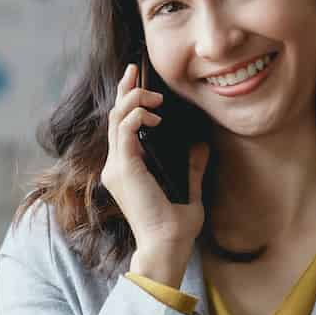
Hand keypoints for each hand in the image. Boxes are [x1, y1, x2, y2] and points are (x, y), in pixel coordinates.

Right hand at [101, 63, 209, 254]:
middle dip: (125, 91)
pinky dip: (137, 115)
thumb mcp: (188, 189)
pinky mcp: (123, 168)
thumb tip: (200, 145)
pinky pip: (124, 129)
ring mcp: (116, 167)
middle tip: (135, 69)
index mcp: (127, 170)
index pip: (122, 128)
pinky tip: (154, 114)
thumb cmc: (175, 226)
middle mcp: (116, 167)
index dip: (128, 103)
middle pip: (115, 118)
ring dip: (133, 99)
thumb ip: (191, 167)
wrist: (167, 244)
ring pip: (117, 119)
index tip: (139, 83)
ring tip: (154, 95)